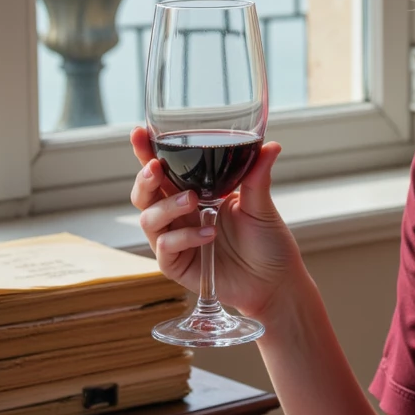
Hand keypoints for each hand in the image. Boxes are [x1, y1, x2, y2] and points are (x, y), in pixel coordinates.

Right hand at [129, 127, 306, 323]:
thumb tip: (271, 145)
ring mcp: (175, 241)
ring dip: (166, 206)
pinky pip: (166, 248)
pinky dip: (184, 238)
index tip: (139, 133)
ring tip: (193, 201)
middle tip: (156, 168)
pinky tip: (208, 235)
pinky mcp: (177, 266)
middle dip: (144, 179)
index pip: (163, 171)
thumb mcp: (261, 206)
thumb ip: (257, 176)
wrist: (275, 282)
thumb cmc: (267, 243)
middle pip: (144, 194)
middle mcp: (179, 216)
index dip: (146, 153)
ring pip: (148, 219)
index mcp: (193, 194)